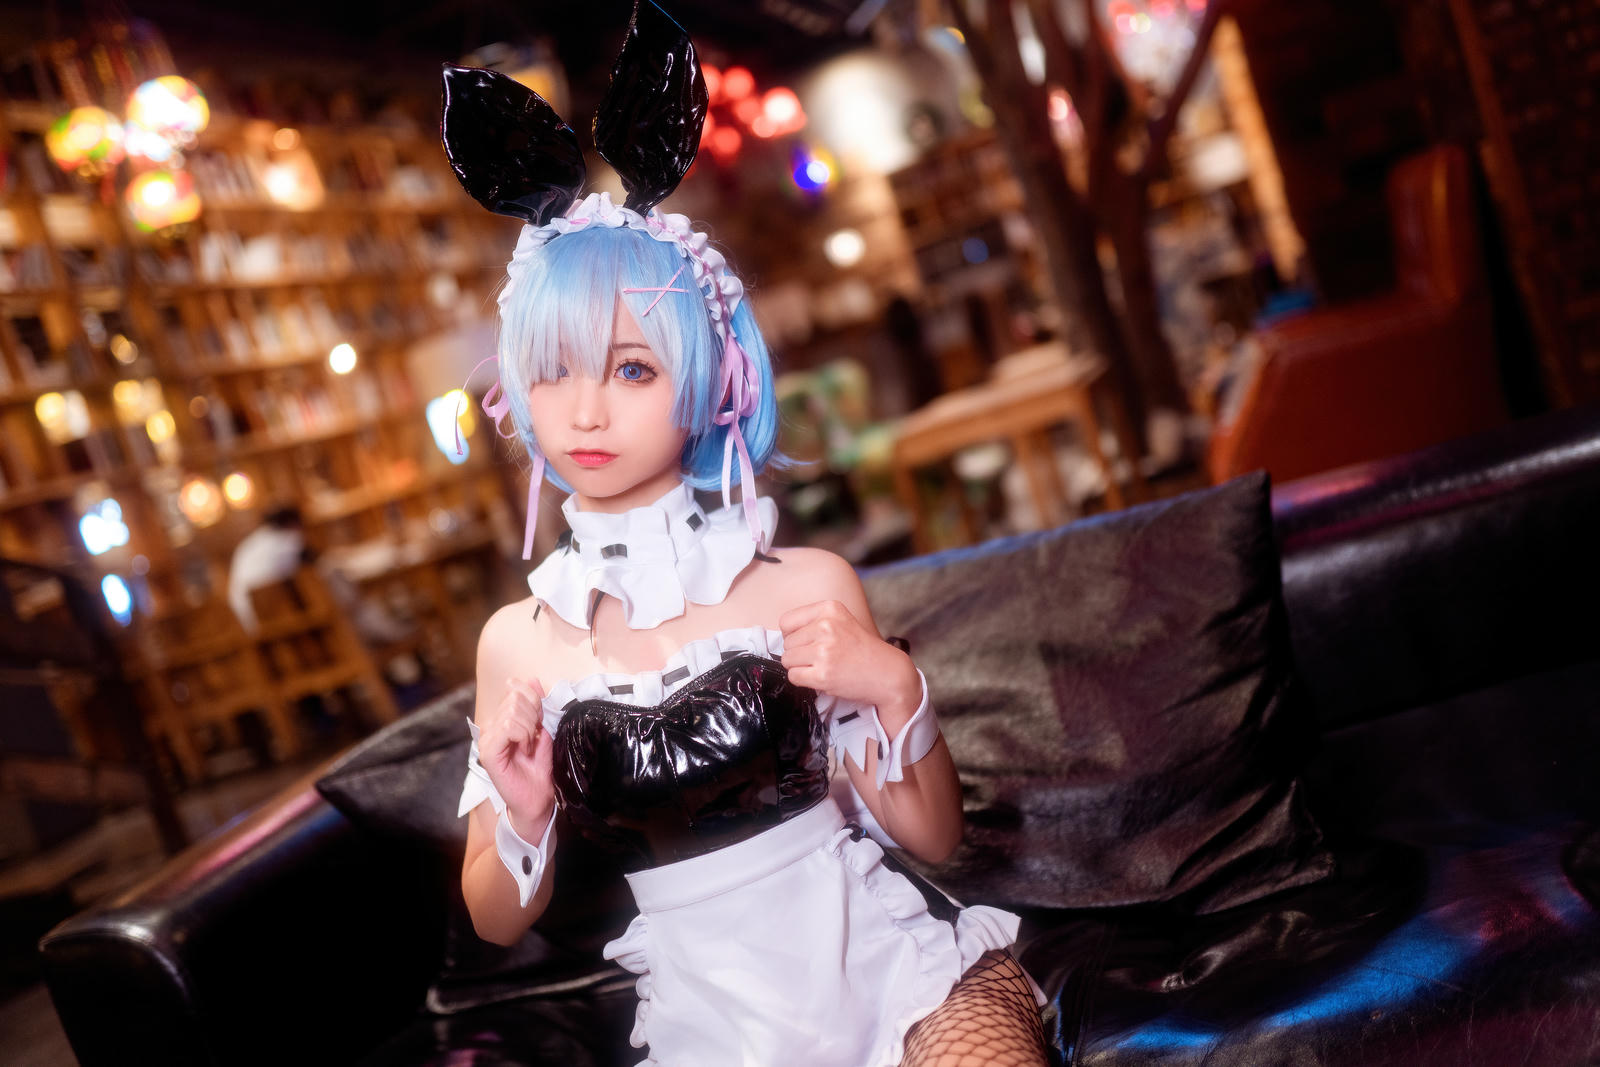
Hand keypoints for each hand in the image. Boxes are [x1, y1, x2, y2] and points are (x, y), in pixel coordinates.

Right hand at [479, 677, 556, 835]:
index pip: (515, 688)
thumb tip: (531, 679)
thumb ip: (537, 706)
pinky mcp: (487, 752)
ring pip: (512, 711)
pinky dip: (523, 736)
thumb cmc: (539, 770)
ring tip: (529, 746)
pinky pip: (507, 727)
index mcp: (503, 719)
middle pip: (515, 697)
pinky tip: (524, 749)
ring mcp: (486, 738)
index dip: (535, 700)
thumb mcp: (543, 731)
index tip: (540, 722)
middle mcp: (491, 726)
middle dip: (533, 715)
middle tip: (535, 737)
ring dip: (529, 729)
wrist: (538, 800)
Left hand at [779, 600, 919, 722]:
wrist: (887, 673)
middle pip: (786, 643)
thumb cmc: (862, 649)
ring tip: (821, 666)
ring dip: (800, 667)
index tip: (807, 642)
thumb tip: (781, 635)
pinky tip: (820, 677)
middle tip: (821, 657)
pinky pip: (793, 676)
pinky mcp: (823, 674)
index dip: (793, 635)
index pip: (786, 621)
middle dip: (799, 652)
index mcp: (829, 609)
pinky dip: (803, 680)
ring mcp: (824, 651)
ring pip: (787, 660)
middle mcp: (826, 626)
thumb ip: (814, 622)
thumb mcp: (841, 621)